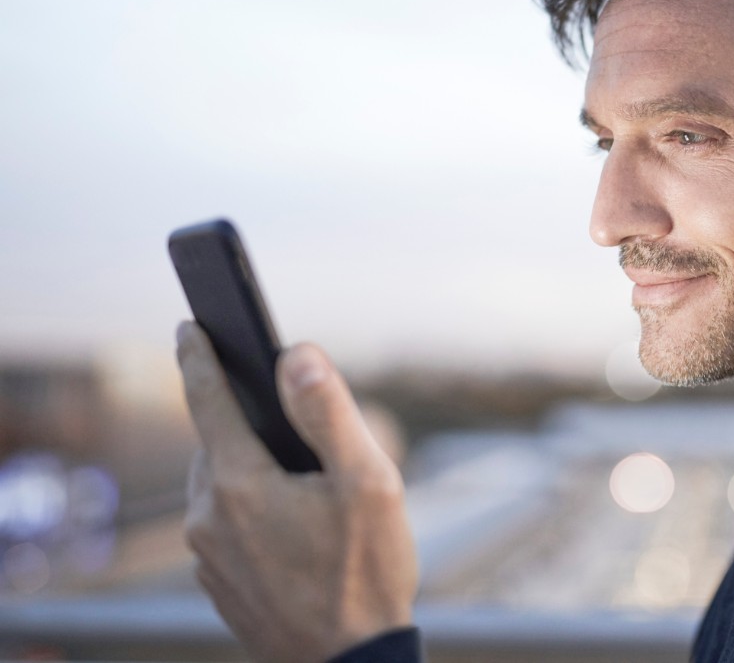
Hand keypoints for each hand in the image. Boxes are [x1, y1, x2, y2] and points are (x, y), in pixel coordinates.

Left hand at [177, 322, 418, 661]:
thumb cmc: (366, 573)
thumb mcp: (368, 481)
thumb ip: (329, 410)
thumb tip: (296, 355)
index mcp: (239, 483)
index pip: (206, 399)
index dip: (198, 356)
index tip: (189, 326)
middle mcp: (208, 518)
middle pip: (220, 442)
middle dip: (254, 425)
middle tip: (305, 435)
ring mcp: (208, 555)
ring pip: (222, 485)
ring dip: (254, 470)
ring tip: (312, 491)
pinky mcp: (218, 582)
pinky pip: (227, 524)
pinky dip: (253, 509)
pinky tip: (299, 530)